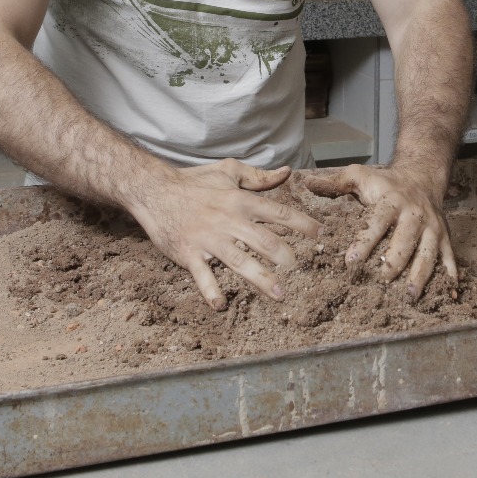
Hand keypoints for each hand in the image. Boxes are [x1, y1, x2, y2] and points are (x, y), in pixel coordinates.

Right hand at [122, 159, 322, 311]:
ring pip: (240, 261)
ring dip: (261, 279)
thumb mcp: (228, 171)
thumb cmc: (194, 182)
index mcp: (241, 201)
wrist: (155, 191)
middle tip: (301, 268)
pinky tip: (221, 306)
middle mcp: (229, 221)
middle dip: (285, 256)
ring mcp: (209, 239)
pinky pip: (203, 276)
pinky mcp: (189, 254)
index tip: (321, 235)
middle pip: (264, 240)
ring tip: (280, 294)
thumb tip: (287, 173)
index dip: (303, 224)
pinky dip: (211, 291)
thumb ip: (259, 176)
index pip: (279, 213)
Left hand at [293, 163, 456, 298]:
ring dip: (420, 276)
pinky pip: (450, 259)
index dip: (365, 241)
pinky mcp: (445, 239)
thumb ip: (334, 183)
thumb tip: (306, 184)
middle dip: (394, 262)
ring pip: (427, 254)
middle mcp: (414, 216)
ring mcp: (432, 229)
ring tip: (410, 296)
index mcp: (391, 201)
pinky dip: (450, 278)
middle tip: (381, 281)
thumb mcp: (359, 176)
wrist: (422, 176)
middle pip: (404, 241)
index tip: (351, 261)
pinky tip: (448, 296)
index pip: (377, 223)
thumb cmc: (385, 182)